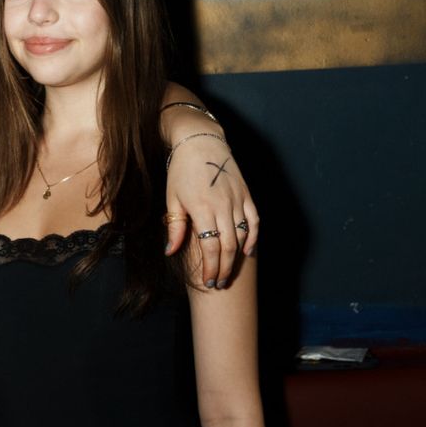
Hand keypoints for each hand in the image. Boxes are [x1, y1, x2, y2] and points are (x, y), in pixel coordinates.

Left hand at [165, 132, 258, 288]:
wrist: (200, 142)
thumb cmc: (181, 171)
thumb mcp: (172, 199)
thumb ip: (175, 227)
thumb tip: (170, 252)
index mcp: (202, 209)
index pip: (210, 247)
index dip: (210, 267)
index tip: (208, 282)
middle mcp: (223, 206)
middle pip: (228, 246)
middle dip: (223, 268)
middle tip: (218, 284)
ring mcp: (237, 199)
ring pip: (242, 236)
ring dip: (236, 257)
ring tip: (229, 272)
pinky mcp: (246, 194)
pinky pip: (254, 220)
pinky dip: (253, 237)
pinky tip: (248, 251)